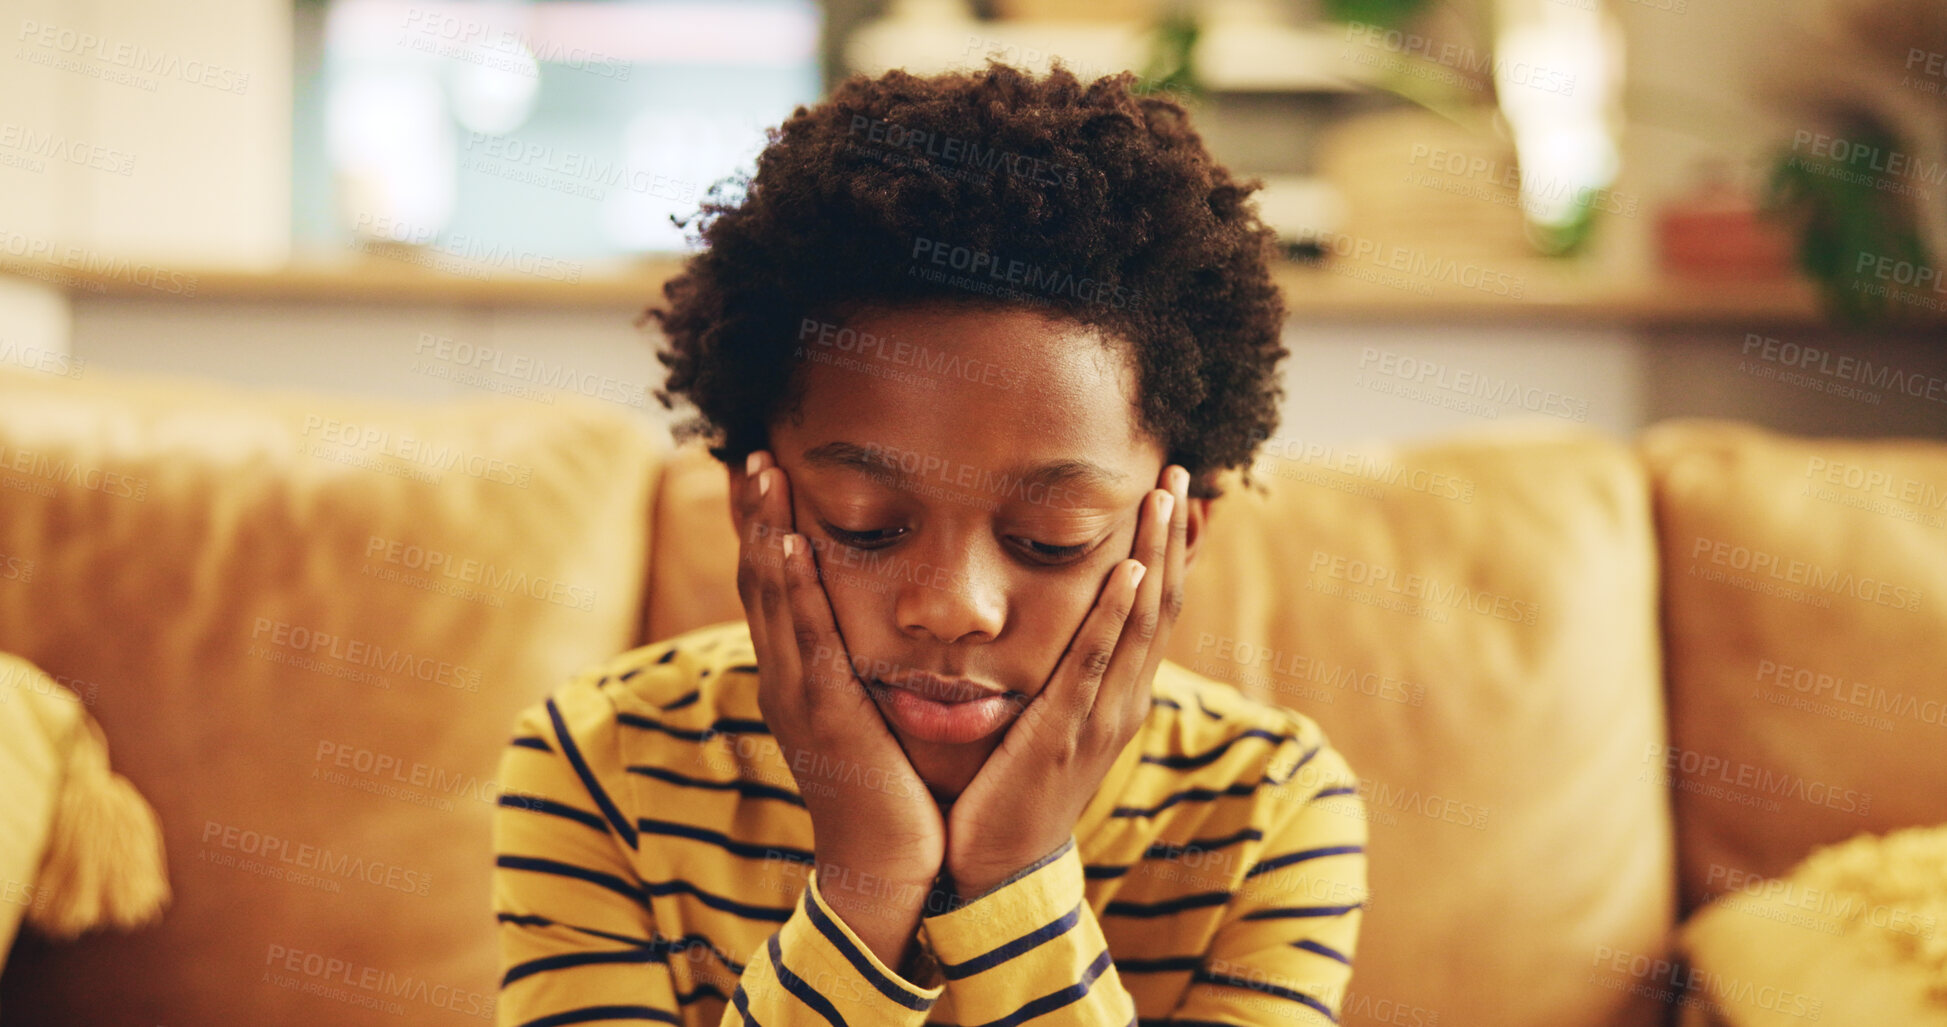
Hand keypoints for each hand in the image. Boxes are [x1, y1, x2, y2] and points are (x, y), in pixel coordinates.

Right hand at [735, 450, 943, 968]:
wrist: (888, 872)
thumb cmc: (892, 798)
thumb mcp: (872, 720)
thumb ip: (866, 675)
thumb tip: (877, 632)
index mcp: (797, 678)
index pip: (771, 588)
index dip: (762, 530)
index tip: (761, 473)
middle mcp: (785, 679)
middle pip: (759, 580)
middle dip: (753, 516)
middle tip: (748, 452)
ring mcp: (799, 696)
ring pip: (772, 599)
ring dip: (765, 532)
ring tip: (760, 473)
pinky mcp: (827, 715)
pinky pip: (808, 641)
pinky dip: (796, 591)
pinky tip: (792, 547)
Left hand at [943, 464, 1189, 899]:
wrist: (996, 871)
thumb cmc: (1008, 794)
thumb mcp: (1043, 722)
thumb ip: (1055, 677)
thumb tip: (1054, 630)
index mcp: (1118, 695)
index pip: (1156, 609)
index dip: (1173, 551)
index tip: (1182, 495)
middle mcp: (1123, 700)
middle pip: (1162, 602)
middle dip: (1173, 536)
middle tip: (1183, 470)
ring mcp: (1101, 717)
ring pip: (1141, 622)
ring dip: (1156, 555)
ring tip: (1166, 496)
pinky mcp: (1065, 733)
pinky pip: (1096, 663)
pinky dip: (1116, 615)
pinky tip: (1129, 570)